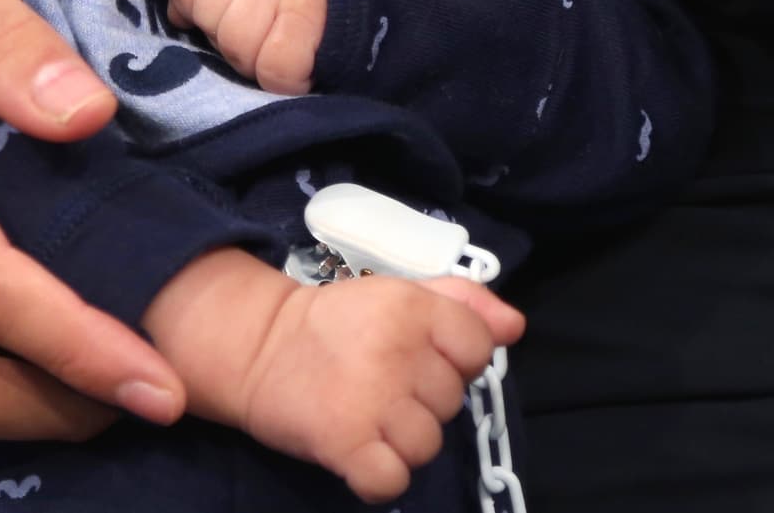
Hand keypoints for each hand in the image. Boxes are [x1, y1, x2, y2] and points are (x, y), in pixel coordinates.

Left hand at [167, 0, 326, 93]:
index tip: (226, 13)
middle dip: (227, 38)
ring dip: (254, 61)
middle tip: (261, 33)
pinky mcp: (308, 18)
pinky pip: (272, 66)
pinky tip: (292, 68)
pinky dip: (280, 79)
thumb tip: (178, 16)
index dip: (196, 10)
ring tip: (277, 46)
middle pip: (208, 16)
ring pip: (235, 45)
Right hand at [241, 271, 522, 503]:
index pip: (477, 346)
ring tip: (366, 413)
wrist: (258, 345)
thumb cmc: (335, 322)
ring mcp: (372, 399)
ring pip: (427, 446)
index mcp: (412, 306)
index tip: (417, 355)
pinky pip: (392, 479)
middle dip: (422, 399)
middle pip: (451, 402)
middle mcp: (397, 351)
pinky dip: (378, 474)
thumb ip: (460, 302)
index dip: (454, 357)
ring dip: (400, 440)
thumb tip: (515, 326)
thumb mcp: (396, 294)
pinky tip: (358, 449)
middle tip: (378, 381)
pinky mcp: (345, 442)